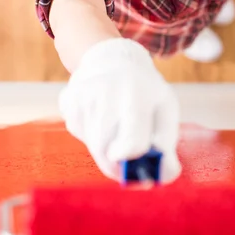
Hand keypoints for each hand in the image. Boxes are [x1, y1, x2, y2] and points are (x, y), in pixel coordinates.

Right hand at [59, 38, 180, 182]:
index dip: (135, 160)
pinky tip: (102, 116)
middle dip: (118, 163)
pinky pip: (80, 133)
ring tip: (118, 128)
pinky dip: (92, 136)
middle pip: (106, 149)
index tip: (139, 162)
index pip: (132, 142)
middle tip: (129, 158)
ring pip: (92, 144)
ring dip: (106, 149)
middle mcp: (105, 91)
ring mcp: (82, 95)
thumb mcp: (165, 108)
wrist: (112, 57)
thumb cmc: (144, 89)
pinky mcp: (68, 101)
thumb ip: (166, 143)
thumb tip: (165, 176)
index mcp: (136, 93)